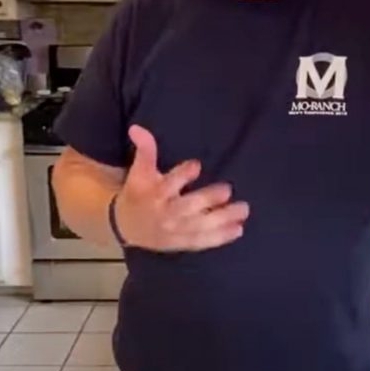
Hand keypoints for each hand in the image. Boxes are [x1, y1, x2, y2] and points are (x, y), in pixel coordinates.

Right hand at [113, 125, 249, 251]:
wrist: (126, 226)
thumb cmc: (139, 193)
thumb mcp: (139, 171)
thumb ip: (144, 149)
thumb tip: (136, 128)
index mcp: (153, 194)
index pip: (167, 184)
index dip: (181, 175)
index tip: (197, 165)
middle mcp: (165, 213)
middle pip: (187, 207)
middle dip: (207, 199)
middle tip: (228, 189)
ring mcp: (174, 231)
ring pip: (199, 226)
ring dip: (222, 219)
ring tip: (243, 209)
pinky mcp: (181, 242)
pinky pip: (202, 241)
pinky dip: (221, 237)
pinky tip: (238, 229)